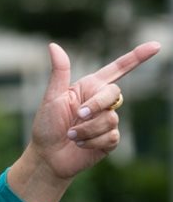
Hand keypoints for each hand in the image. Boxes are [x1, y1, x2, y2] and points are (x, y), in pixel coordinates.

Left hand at [11, 40, 159, 201]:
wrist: (47, 156)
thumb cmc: (46, 126)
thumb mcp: (51, 97)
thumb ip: (59, 73)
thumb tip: (53, 45)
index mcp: (90, 88)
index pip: (118, 69)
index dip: (137, 57)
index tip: (156, 46)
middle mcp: (101, 102)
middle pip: (114, 94)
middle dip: (96, 105)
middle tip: (77, 115)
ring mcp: (108, 121)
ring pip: (110, 119)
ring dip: (86, 129)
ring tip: (70, 135)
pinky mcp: (110, 139)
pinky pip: (110, 136)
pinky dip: (91, 142)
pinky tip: (80, 145)